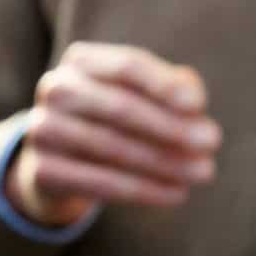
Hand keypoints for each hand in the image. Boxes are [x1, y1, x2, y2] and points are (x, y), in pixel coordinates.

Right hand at [5, 43, 221, 227]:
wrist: (63, 160)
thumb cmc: (115, 119)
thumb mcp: (143, 96)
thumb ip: (174, 91)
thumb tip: (195, 113)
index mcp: (81, 61)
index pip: (127, 67)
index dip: (163, 85)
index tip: (198, 106)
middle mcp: (56, 90)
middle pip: (119, 107)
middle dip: (170, 127)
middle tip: (211, 143)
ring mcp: (43, 130)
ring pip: (111, 148)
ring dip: (163, 163)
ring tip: (201, 173)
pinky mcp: (43, 170)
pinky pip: (99, 183)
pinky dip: (142, 191)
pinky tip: (175, 194)